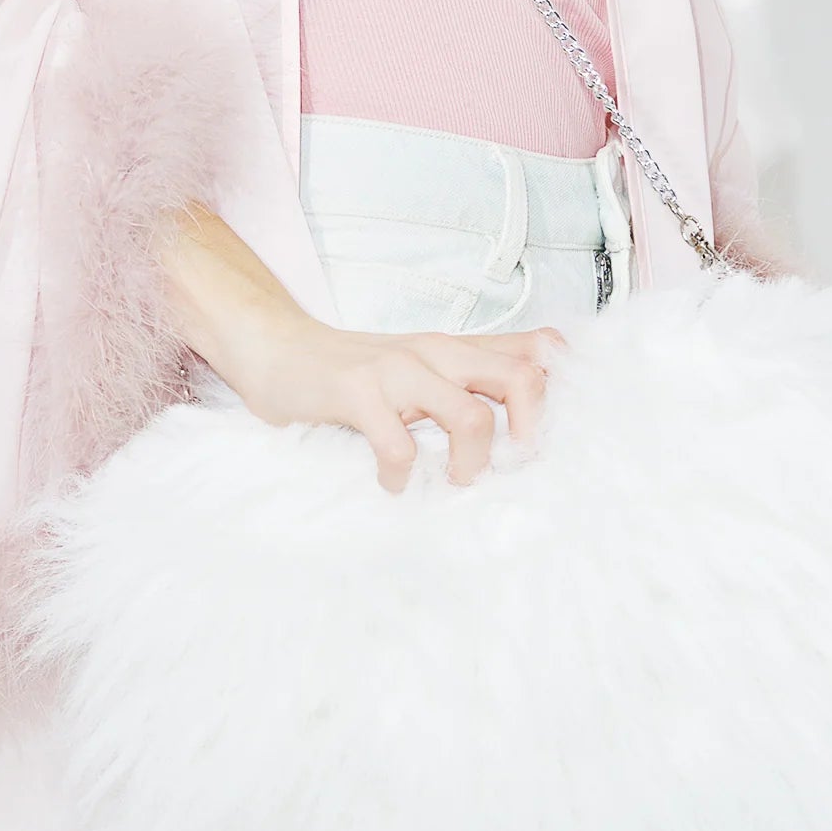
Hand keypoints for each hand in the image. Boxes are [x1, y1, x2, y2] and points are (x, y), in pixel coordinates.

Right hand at [234, 313, 563, 490]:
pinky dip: (401, 478)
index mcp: (458, 348)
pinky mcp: (356, 392)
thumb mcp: (422, 363)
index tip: (532, 441)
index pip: (538, 352)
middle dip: (527, 436)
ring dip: (470, 466)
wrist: (277, 348)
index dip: (554, 399)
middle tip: (502, 469)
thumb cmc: (355, 368)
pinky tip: (390, 482)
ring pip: (471, 418)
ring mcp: (397, 370)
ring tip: (449, 481)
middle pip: (523, 379)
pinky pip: (398, 447)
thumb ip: (472, 372)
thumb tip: (534, 396)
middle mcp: (437, 352)